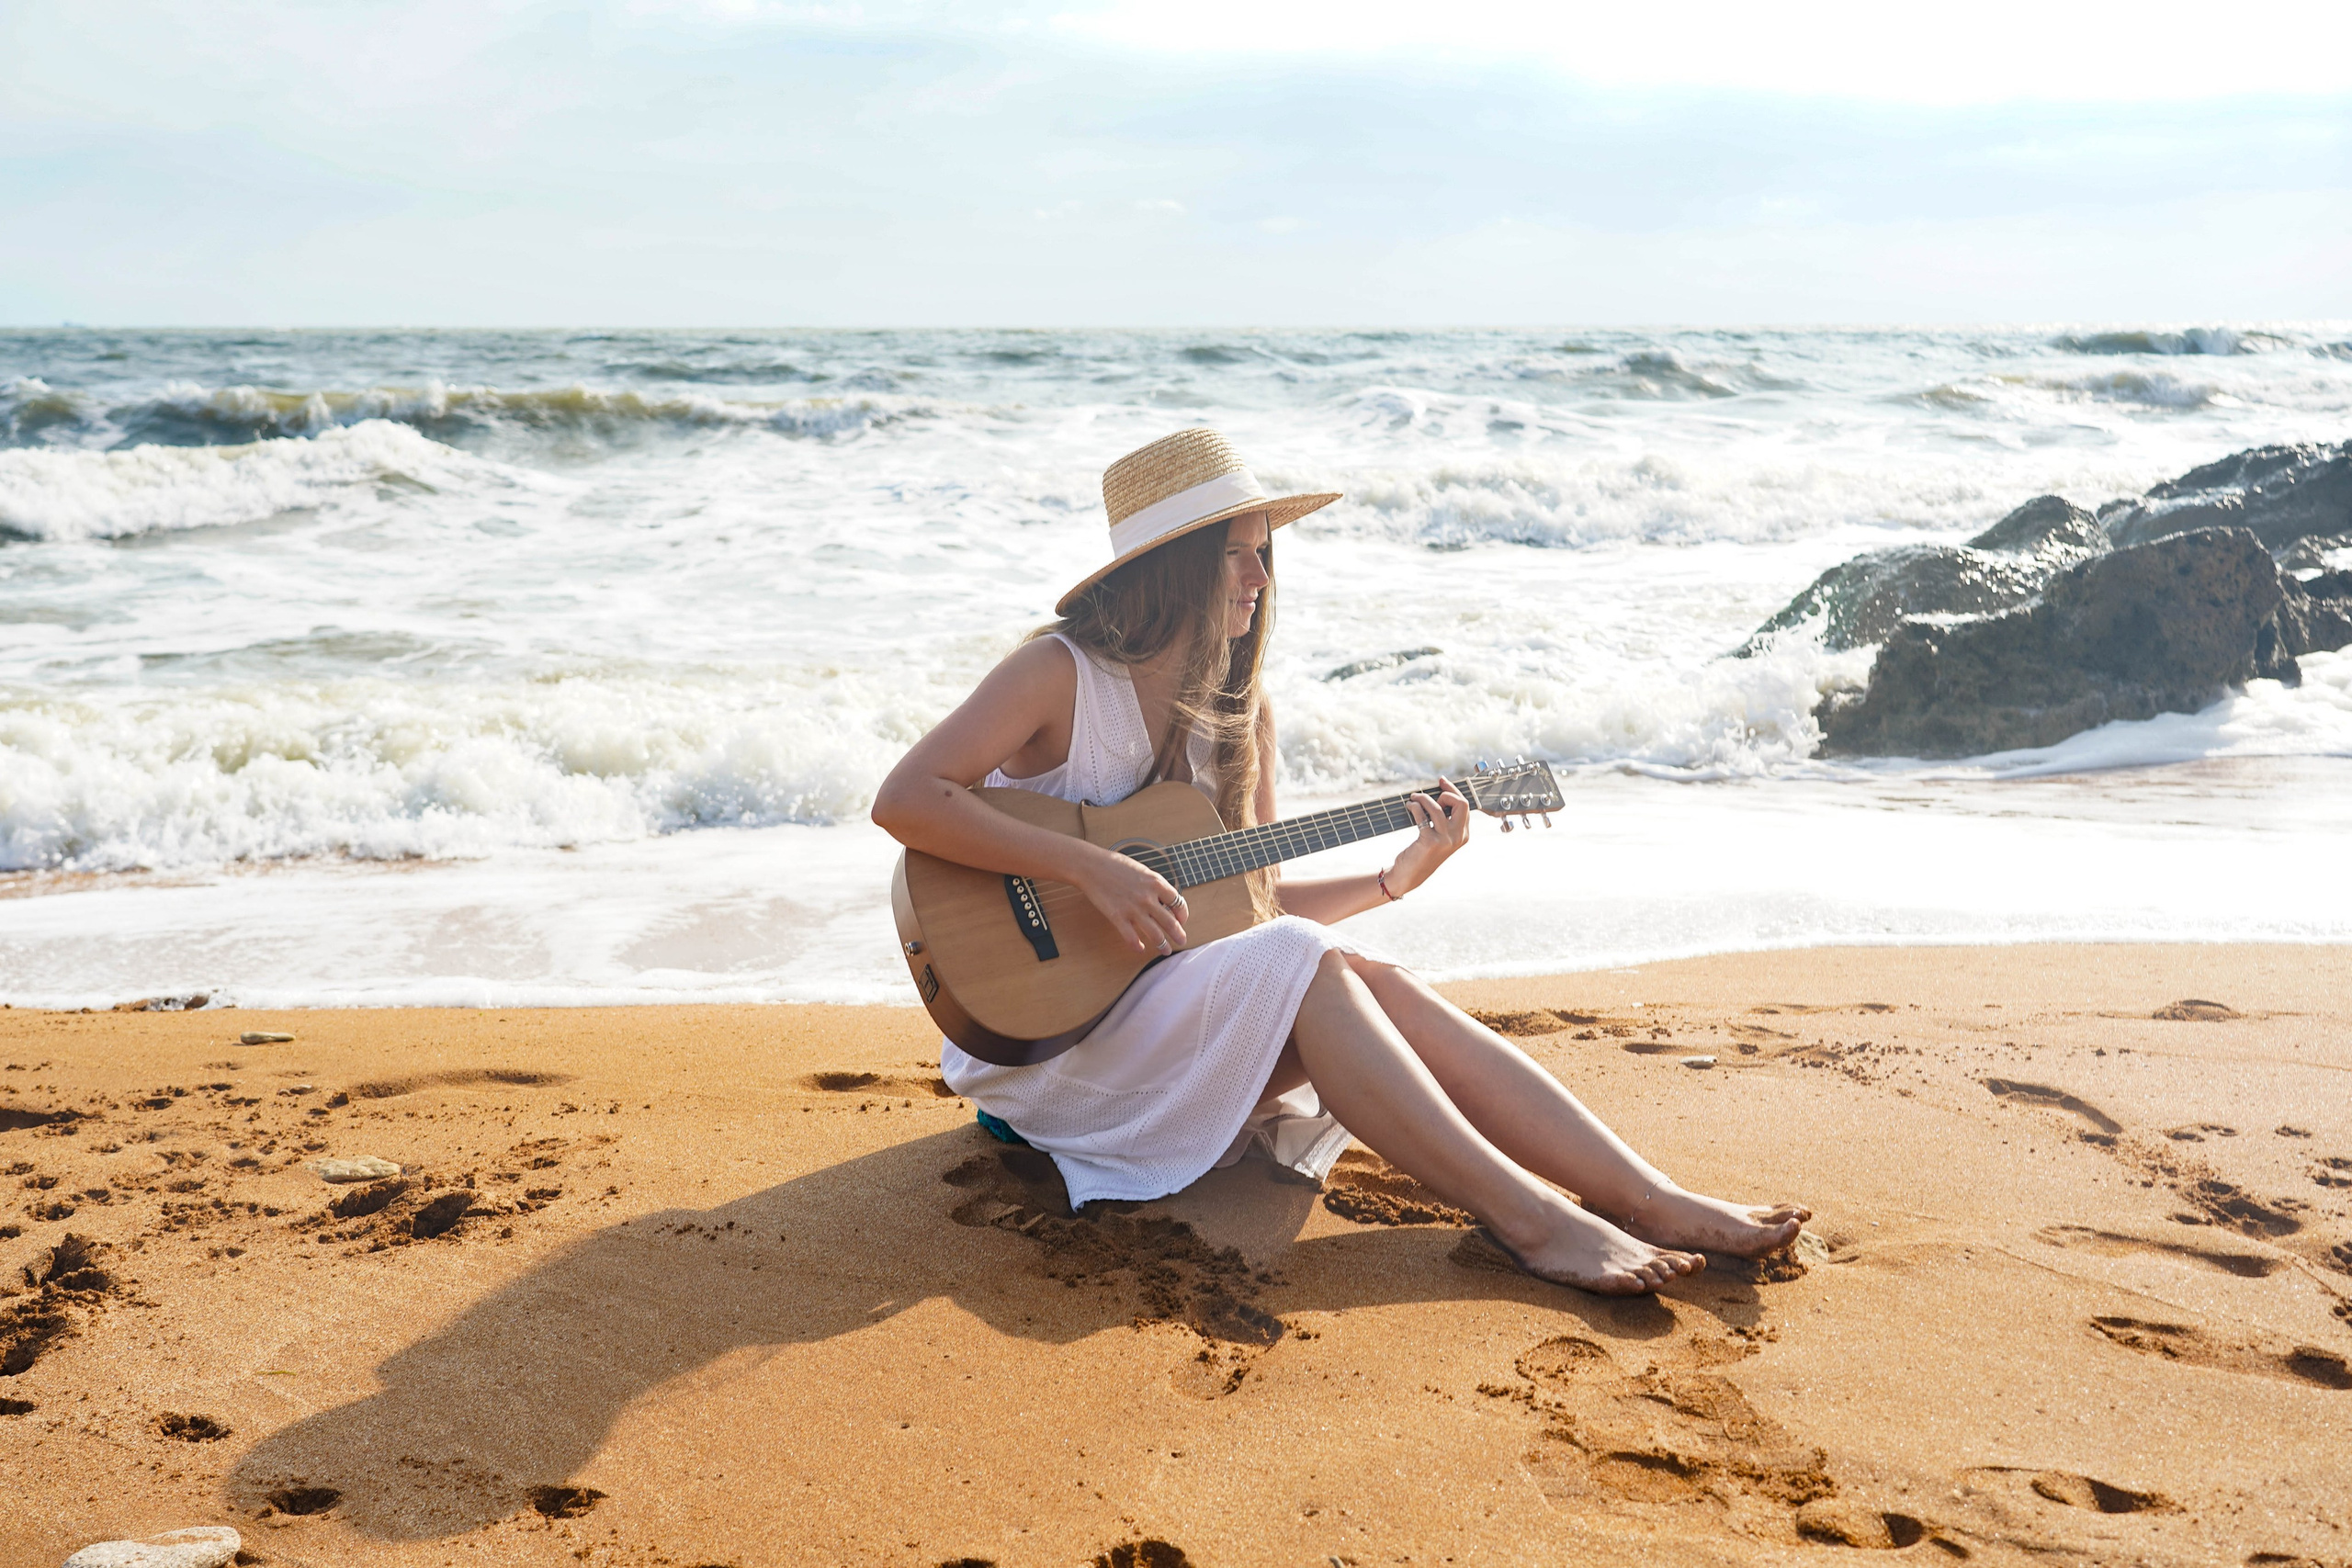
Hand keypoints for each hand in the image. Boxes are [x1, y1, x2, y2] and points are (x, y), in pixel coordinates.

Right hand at [1072, 847, 1188, 955]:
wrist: (1091, 866)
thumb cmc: (1115, 865)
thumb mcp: (1142, 871)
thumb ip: (1154, 885)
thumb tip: (1164, 900)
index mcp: (1156, 883)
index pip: (1178, 903)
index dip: (1183, 914)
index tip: (1181, 920)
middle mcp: (1147, 898)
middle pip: (1170, 922)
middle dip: (1178, 934)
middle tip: (1182, 941)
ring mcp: (1133, 909)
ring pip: (1155, 934)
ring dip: (1163, 945)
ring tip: (1166, 950)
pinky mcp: (1117, 917)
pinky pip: (1131, 938)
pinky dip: (1137, 946)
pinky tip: (1140, 949)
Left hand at [1385, 776, 1470, 894]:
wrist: (1409, 875)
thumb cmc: (1422, 853)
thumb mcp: (1439, 837)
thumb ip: (1444, 819)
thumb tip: (1440, 792)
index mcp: (1463, 835)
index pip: (1465, 806)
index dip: (1453, 791)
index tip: (1442, 781)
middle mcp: (1458, 837)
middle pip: (1461, 804)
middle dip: (1446, 793)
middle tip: (1429, 795)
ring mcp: (1445, 840)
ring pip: (1438, 808)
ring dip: (1423, 798)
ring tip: (1413, 798)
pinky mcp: (1430, 842)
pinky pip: (1422, 815)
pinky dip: (1415, 806)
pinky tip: (1410, 806)